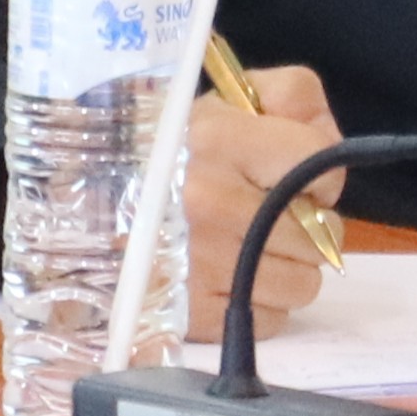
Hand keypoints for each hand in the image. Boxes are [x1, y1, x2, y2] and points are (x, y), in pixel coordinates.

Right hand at [181, 62, 337, 337]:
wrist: (85, 206)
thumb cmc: (172, 150)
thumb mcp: (228, 99)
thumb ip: (294, 96)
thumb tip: (331, 146)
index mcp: (220, 141)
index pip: (320, 165)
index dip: (321, 176)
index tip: (298, 178)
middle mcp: (210, 203)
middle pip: (320, 236)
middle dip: (307, 227)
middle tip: (271, 216)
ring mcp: (200, 262)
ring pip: (302, 285)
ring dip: (286, 269)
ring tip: (250, 246)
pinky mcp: (191, 312)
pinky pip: (270, 319)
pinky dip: (257, 302)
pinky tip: (228, 277)